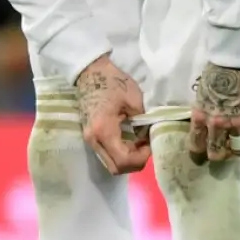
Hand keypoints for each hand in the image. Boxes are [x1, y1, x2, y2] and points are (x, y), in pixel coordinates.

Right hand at [75, 54, 150, 174]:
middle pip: (116, 168)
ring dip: (127, 159)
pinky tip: (129, 139)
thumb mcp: (134, 99)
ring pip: (110, 163)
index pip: (123, 160)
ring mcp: (89, 139)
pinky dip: (120, 153)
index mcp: (103, 130)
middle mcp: (93, 140)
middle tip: (146, 147)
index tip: (150, 144)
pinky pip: (107, 154)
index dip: (141, 158)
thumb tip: (150, 136)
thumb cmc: (112, 82)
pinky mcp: (90, 136)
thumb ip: (143, 121)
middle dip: (134, 163)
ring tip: (138, 142)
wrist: (90, 72)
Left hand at [188, 63, 239, 162]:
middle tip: (223, 150)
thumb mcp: (202, 93)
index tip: (201, 157)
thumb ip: (205, 111)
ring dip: (239, 146)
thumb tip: (207, 125)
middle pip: (217, 153)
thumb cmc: (215, 70)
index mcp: (200, 116)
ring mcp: (239, 122)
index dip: (198, 155)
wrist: (236, 56)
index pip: (196, 146)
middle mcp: (218, 124)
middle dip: (219, 154)